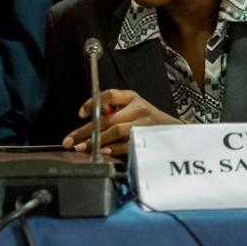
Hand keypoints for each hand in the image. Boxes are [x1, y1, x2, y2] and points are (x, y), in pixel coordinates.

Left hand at [61, 89, 182, 155]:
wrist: (176, 131)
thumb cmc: (149, 120)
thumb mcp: (133, 108)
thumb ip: (114, 111)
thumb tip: (90, 121)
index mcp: (131, 97)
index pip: (108, 95)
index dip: (92, 103)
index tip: (80, 114)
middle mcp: (137, 107)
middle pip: (107, 117)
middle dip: (85, 130)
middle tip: (70, 139)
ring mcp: (143, 122)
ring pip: (115, 130)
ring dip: (96, 140)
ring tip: (82, 147)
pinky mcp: (147, 137)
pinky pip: (126, 143)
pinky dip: (113, 148)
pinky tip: (103, 151)